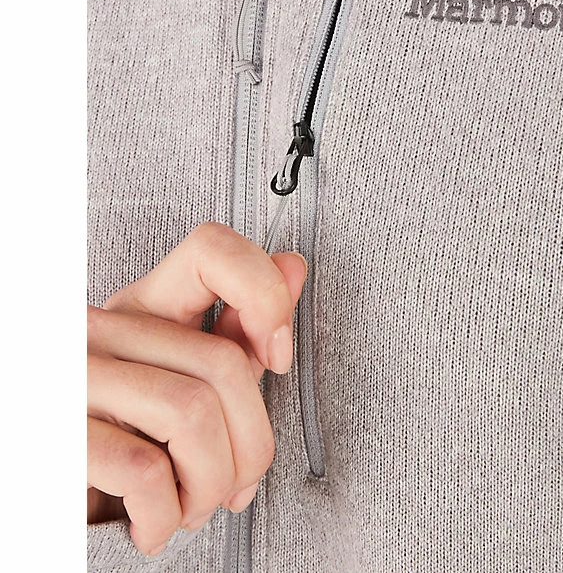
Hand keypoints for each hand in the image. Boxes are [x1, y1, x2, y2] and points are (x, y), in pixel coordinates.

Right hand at [87, 222, 306, 555]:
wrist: (63, 501)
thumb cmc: (132, 436)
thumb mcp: (191, 377)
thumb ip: (243, 328)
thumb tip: (293, 265)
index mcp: (145, 308)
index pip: (212, 249)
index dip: (263, 292)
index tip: (277, 355)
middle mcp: (105, 330)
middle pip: (222, 362)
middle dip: (253, 443)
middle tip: (241, 479)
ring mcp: (77, 377)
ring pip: (192, 412)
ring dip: (213, 483)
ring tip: (198, 504)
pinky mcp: (59, 433)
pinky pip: (145, 469)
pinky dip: (167, 513)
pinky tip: (158, 522)